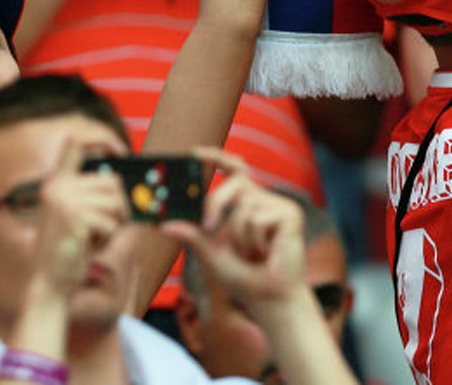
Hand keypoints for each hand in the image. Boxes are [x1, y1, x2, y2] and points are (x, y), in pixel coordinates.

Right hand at [30, 137, 129, 299]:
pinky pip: (112, 223)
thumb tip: (117, 178)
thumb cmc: (66, 251)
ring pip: (116, 202)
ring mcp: (65, 200)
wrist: (49, 282)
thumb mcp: (71, 214)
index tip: (120, 149)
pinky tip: (88, 247)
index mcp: (54, 182)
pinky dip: (107, 239)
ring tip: (92, 238)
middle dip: (117, 206)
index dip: (101, 139)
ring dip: (114, 224)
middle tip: (101, 228)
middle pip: (111, 181)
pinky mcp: (76, 217)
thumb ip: (86, 192)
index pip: (76, 144)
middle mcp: (57, 186)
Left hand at [160, 148, 303, 311]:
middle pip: (235, 181)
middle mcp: (263, 199)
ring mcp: (279, 205)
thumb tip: (161, 224)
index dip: (218, 157)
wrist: (269, 299)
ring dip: (239, 234)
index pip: (233, 169)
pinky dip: (254, 239)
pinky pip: (258, 217)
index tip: (195, 152)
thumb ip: (189, 235)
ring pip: (244, 204)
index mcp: (245, 202)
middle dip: (217, 202)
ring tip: (251, 253)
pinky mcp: (291, 215)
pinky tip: (266, 253)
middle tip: (208, 227)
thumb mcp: (209, 252)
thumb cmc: (242, 277)